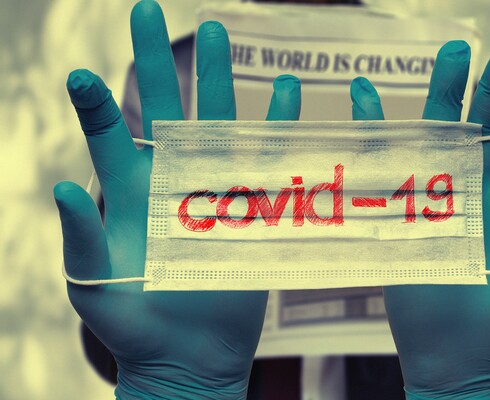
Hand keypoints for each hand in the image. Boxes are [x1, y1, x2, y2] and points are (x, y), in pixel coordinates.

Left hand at [54, 1, 299, 398]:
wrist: (185, 354)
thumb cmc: (131, 323)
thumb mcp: (95, 287)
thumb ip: (83, 239)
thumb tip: (59, 188)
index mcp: (127, 193)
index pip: (109, 134)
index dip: (95, 104)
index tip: (82, 74)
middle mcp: (170, 179)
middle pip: (164, 108)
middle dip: (156, 60)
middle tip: (146, 10)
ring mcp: (212, 190)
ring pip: (217, 123)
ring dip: (218, 79)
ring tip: (217, 30)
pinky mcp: (249, 209)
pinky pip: (265, 160)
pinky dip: (277, 126)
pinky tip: (287, 90)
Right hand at [351, 41, 489, 398]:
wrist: (465, 362)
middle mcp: (480, 192)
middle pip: (485, 129)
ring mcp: (438, 199)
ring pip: (437, 136)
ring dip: (441, 96)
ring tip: (450, 55)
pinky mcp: (401, 214)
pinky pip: (386, 165)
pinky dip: (375, 129)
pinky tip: (365, 94)